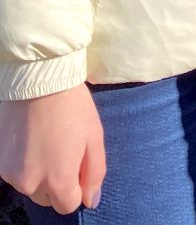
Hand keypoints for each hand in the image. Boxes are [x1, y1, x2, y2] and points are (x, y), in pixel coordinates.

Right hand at [0, 84, 104, 213]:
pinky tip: (32, 138)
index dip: (78, 187)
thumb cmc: (72, 106)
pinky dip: (25, 163)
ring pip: (30, 186)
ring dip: (40, 173)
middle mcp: (30, 184)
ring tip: (47, 140)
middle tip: (64, 150)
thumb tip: (91, 200)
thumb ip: (95, 173)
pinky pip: (16, 173)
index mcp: (57, 180)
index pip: (68, 205)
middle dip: (58, 182)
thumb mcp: (94, 136)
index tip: (79, 164)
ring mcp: (10, 174)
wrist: (37, 78)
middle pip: (48, 198)